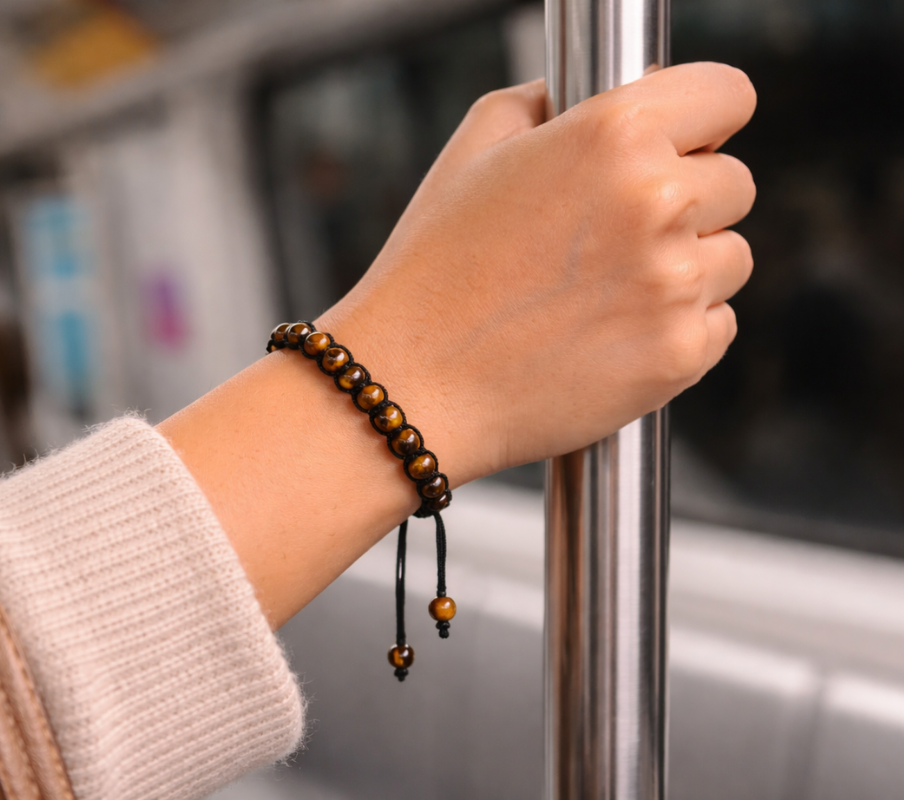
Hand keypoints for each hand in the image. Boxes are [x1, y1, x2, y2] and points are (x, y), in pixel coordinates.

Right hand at [161, 62, 755, 626]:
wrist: (412, 384)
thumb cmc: (432, 271)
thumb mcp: (473, 150)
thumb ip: (547, 101)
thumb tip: (604, 95)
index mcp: (611, 135)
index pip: (728, 94)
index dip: (705, 118)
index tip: (687, 143)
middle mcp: (656, 203)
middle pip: (735, 183)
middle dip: (689, 201)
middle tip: (618, 234)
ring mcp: (674, 285)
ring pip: (729, 259)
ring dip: (685, 268)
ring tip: (605, 291)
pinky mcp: (679, 356)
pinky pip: (716, 325)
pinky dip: (677, 328)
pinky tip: (611, 333)